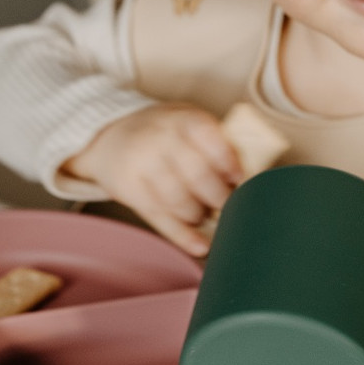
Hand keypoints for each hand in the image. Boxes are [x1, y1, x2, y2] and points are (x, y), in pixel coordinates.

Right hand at [62, 104, 242, 256]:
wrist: (109, 135)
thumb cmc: (163, 133)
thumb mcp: (186, 122)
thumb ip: (216, 143)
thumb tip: (254, 177)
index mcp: (181, 118)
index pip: (208, 137)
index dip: (228, 161)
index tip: (242, 180)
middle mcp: (158, 138)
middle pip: (195, 173)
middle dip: (219, 197)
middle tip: (230, 207)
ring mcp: (140, 164)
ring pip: (177, 199)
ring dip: (199, 214)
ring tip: (207, 215)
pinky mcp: (128, 189)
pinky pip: (158, 217)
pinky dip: (182, 235)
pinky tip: (201, 246)